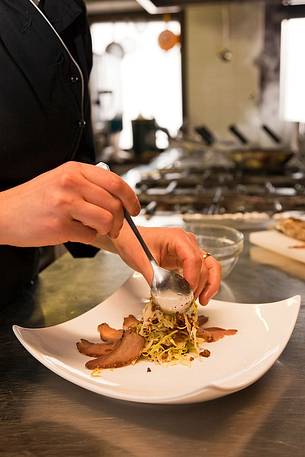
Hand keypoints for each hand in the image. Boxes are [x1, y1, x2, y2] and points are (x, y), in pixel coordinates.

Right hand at [0, 161, 139, 246]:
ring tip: (95, 229)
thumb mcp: (61, 179)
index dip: (131, 198)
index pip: (116, 183)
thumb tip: (118, 198)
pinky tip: (75, 232)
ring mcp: (65, 204)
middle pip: (115, 204)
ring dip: (106, 230)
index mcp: (75, 169)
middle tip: (114, 226)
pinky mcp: (60, 226)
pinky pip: (90, 236)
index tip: (135, 208)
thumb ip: (88, 184)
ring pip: (106, 221)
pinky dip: (88, 238)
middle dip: (120, 220)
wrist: (3, 213)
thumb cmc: (34, 199)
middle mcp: (71, 183)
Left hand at [111, 225, 220, 304]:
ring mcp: (189, 250)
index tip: (187, 292)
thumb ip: (155, 278)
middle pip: (204, 264)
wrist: (128, 238)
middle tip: (190, 300)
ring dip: (209, 284)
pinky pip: (203, 270)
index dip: (193, 277)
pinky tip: (201, 295)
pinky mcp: (187, 259)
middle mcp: (187, 242)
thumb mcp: (142, 261)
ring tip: (202, 300)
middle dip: (200, 285)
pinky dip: (205, 283)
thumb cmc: (134, 242)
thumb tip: (166, 296)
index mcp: (177, 238)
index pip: (192, 258)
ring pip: (210, 266)